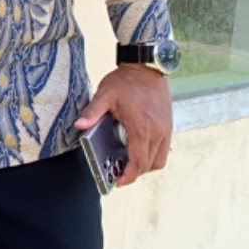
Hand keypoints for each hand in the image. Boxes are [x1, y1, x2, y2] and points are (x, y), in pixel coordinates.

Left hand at [75, 64, 171, 186]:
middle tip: (120, 174)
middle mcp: (158, 131)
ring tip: (129, 164)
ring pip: (160, 159)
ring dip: (146, 165)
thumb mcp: (105, 94)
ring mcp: (166, 129)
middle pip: (150, 164)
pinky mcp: (168, 125)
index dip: (129, 175)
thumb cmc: (125, 81)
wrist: (147, 67)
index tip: (119, 182)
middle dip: (135, 173)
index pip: (138, 161)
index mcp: (142, 127)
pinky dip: (152, 155)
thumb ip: (92, 112)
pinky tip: (138, 150)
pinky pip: (163, 149)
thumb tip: (79, 126)